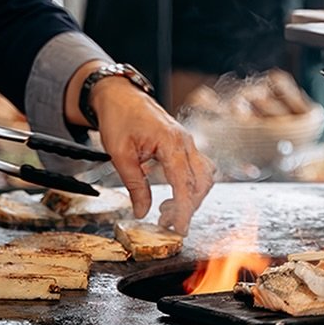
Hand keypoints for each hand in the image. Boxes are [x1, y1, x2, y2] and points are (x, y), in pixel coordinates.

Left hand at [92, 81, 214, 234]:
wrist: (119, 94)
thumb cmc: (119, 117)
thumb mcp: (120, 154)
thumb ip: (134, 184)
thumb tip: (143, 212)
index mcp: (171, 142)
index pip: (185, 183)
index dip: (184, 210)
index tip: (179, 230)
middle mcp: (184, 141)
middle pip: (201, 182)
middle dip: (188, 207)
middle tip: (166, 223)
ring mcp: (186, 141)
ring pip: (204, 175)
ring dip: (191, 197)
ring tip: (166, 210)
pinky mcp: (183, 144)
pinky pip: (197, 168)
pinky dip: (190, 185)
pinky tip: (172, 194)